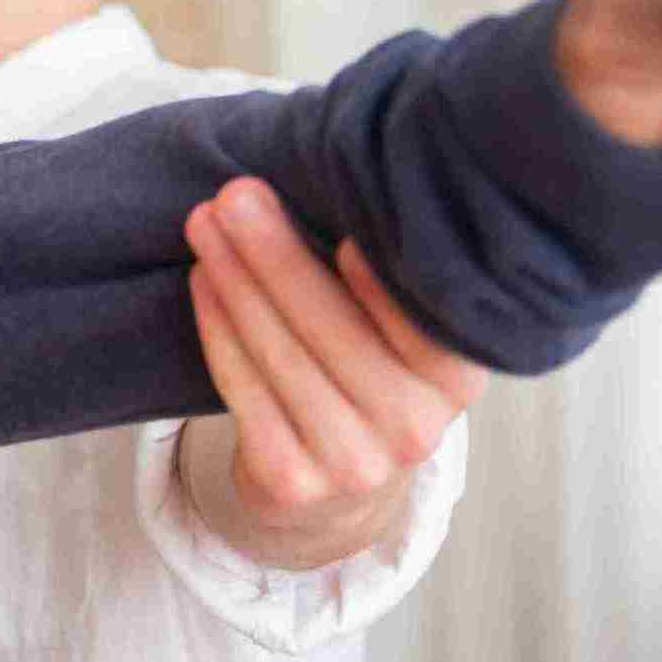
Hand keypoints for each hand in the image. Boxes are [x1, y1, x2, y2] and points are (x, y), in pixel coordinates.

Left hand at [180, 178, 486, 571]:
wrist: (334, 487)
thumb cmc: (362, 370)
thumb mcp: (395, 329)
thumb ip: (385, 270)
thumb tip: (345, 175)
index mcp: (457, 378)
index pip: (424, 321)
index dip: (381, 277)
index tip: (340, 223)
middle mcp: (418, 428)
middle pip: (336, 330)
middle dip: (276, 254)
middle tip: (234, 195)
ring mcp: (355, 463)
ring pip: (282, 356)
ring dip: (235, 282)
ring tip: (204, 224)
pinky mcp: (293, 482)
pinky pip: (243, 391)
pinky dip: (218, 330)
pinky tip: (203, 282)